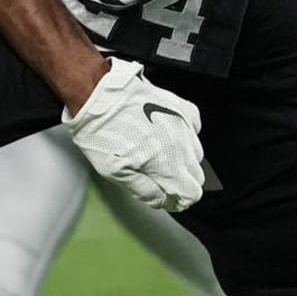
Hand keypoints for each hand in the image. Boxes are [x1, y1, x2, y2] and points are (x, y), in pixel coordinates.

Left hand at [63, 58, 205, 211]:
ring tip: (159, 155)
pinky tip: (169, 135)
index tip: (168, 198)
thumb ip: (144, 190)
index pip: (192, 193)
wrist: (99, 95)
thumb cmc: (102, 131)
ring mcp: (182, 123)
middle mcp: (181, 145)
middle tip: (160, 179)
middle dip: (181, 182)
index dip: (179, 200)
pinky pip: (195, 127)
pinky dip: (186, 135)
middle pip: (197, 175)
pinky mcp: (179, 106)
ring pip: (197, 153)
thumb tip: (161, 200)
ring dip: (183, 159)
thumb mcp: (115, 173)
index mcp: (167, 165)